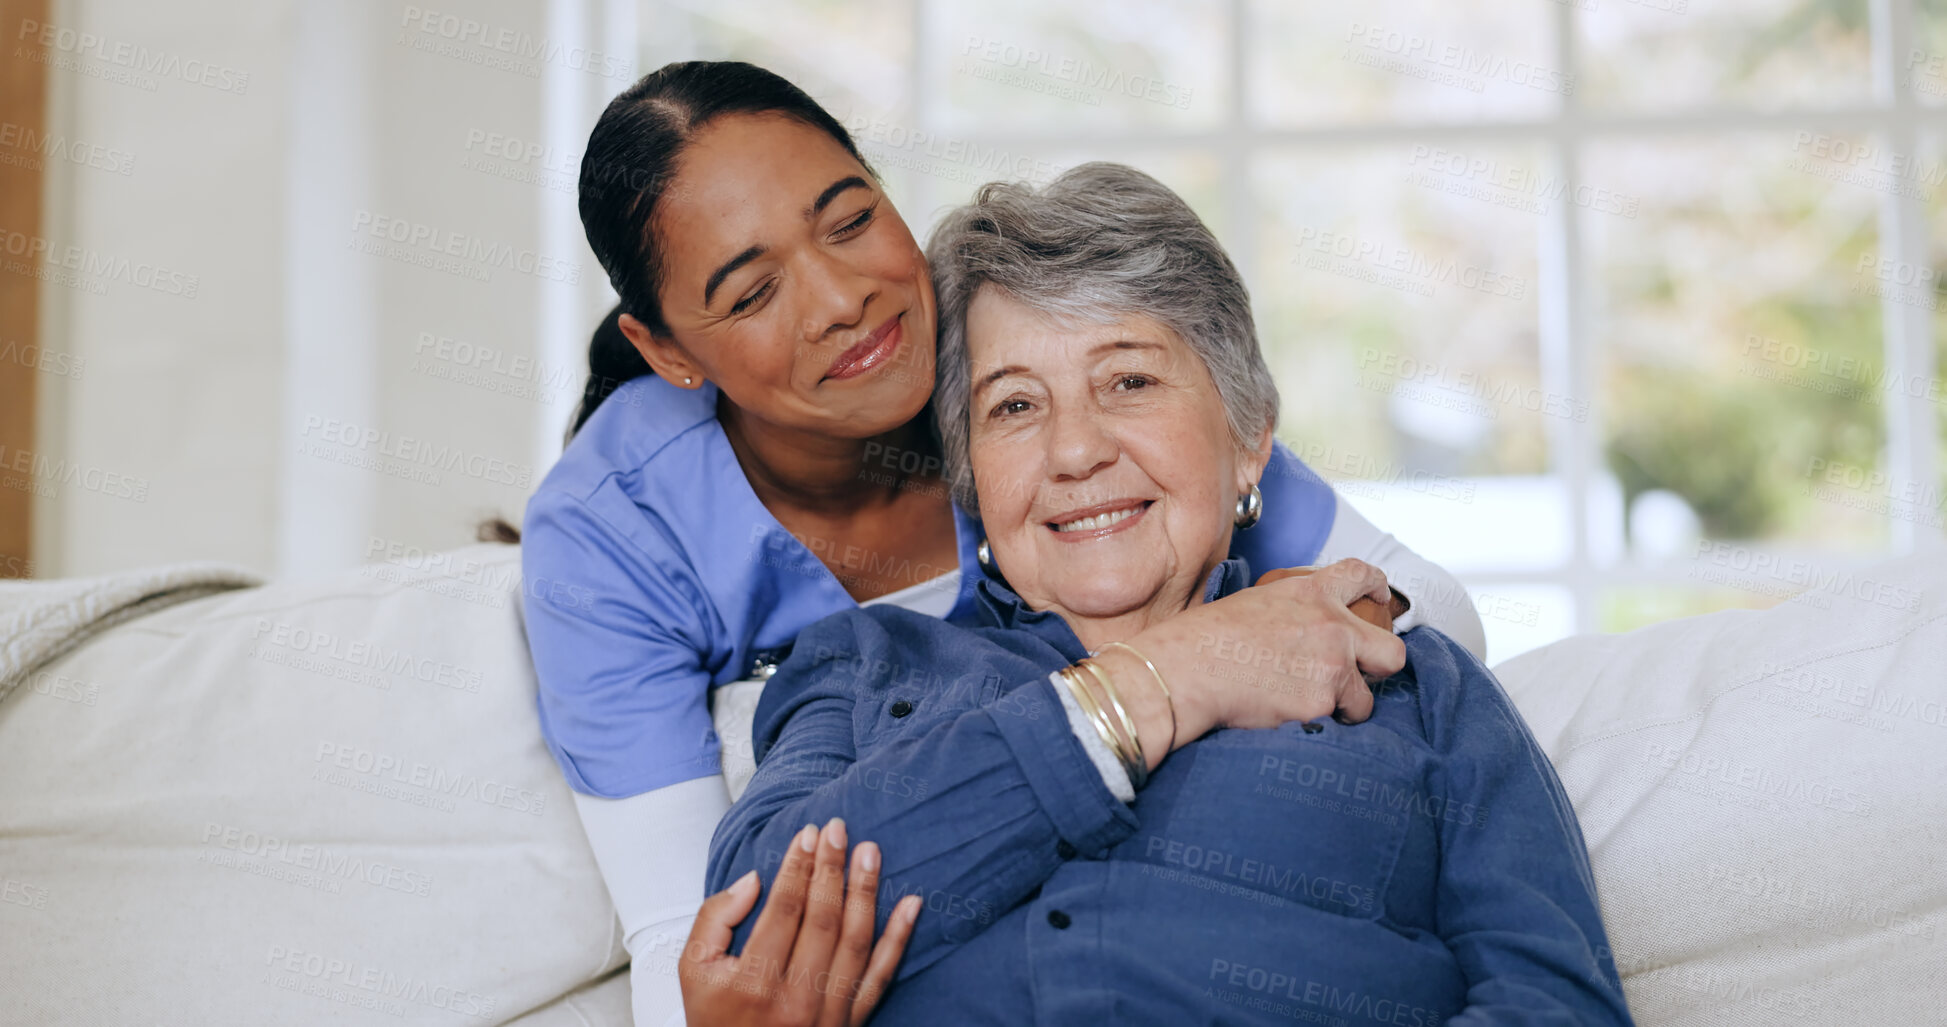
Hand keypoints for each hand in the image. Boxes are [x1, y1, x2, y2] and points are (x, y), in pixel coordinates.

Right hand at [681, 818, 921, 1026]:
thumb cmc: (716, 1019)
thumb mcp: (693, 971)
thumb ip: (714, 919)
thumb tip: (754, 880)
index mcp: (753, 982)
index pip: (784, 910)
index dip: (798, 867)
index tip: (808, 834)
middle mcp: (795, 998)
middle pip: (823, 919)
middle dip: (832, 868)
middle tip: (839, 828)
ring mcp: (827, 1013)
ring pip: (856, 942)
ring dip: (866, 892)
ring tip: (870, 852)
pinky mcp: (850, 1023)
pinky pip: (881, 977)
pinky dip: (899, 939)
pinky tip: (911, 905)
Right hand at [1094, 559, 1408, 768]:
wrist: (1186, 669)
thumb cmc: (1206, 638)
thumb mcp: (1254, 603)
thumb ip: (1293, 611)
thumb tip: (1302, 632)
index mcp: (1312, 593)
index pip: (1361, 575)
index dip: (1377, 585)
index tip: (1380, 596)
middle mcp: (1332, 627)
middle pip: (1392, 651)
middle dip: (1380, 669)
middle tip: (1360, 676)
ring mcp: (1331, 668)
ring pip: (1363, 702)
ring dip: (1341, 708)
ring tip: (1303, 706)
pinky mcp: (1320, 705)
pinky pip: (1331, 724)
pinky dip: (1314, 726)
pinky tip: (1285, 717)